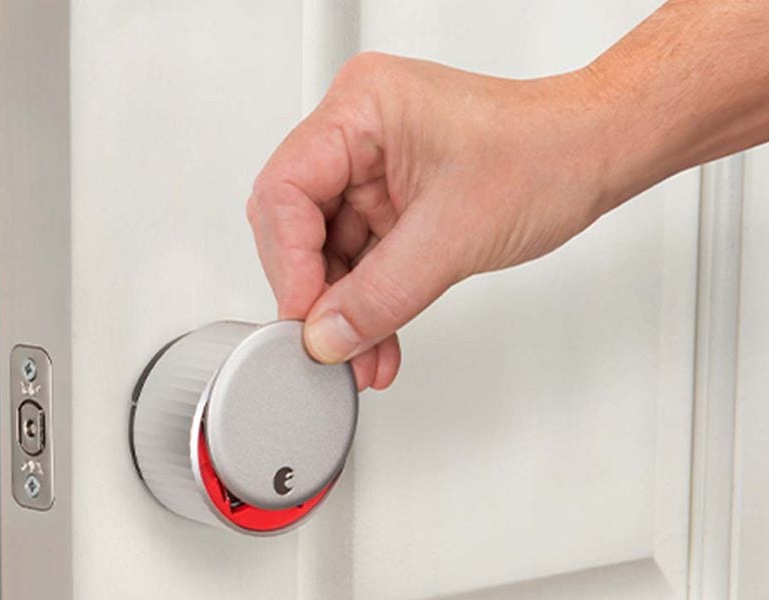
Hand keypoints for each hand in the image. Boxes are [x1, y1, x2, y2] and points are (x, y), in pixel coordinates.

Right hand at [247, 53, 611, 389]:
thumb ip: (381, 294)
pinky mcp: (391, 199)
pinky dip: (367, 301)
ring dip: (343, 309)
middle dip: (314, 292)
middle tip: (325, 341)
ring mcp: (373, 167)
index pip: (286, 190)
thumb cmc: (547, 153)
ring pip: (326, 251)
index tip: (305, 316)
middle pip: (296, 224)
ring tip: (358, 354)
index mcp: (361, 108)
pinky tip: (375, 339)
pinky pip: (360, 258)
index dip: (288, 262)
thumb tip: (326, 336)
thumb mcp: (455, 234)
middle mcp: (358, 132)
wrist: (596, 155)